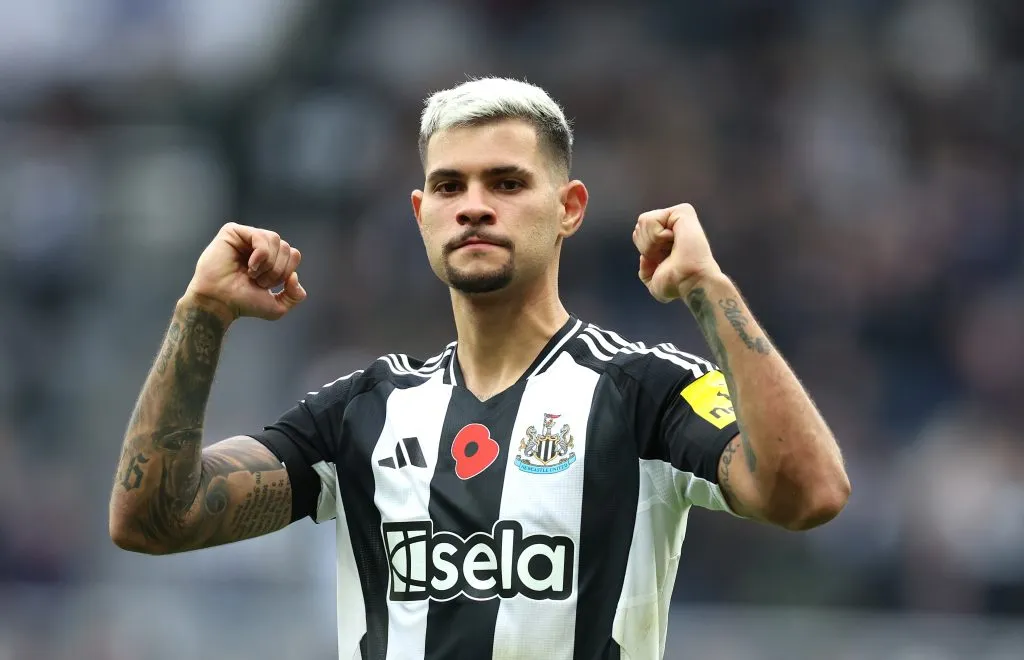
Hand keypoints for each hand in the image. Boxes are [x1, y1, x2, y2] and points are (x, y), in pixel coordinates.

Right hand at [184, 223, 306, 321]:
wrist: (220, 303)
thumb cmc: (242, 303)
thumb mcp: (278, 306)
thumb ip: (295, 295)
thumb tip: (295, 276)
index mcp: (271, 258)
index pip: (293, 254)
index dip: (286, 272)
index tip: (267, 285)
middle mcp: (259, 246)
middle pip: (286, 247)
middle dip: (277, 270)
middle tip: (258, 281)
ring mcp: (246, 237)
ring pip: (275, 239)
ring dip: (268, 264)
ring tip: (252, 274)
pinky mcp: (233, 232)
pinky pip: (259, 236)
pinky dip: (261, 254)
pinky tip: (250, 265)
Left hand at [633, 203, 722, 302]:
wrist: (690, 281)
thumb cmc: (677, 284)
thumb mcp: (654, 281)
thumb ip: (646, 271)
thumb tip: (644, 257)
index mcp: (669, 237)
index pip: (639, 233)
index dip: (644, 250)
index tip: (662, 260)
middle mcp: (675, 224)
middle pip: (639, 225)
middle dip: (646, 245)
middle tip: (667, 255)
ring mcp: (680, 216)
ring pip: (643, 220)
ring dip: (651, 242)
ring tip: (670, 248)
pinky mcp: (683, 211)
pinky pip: (651, 219)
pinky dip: (656, 236)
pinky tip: (673, 241)